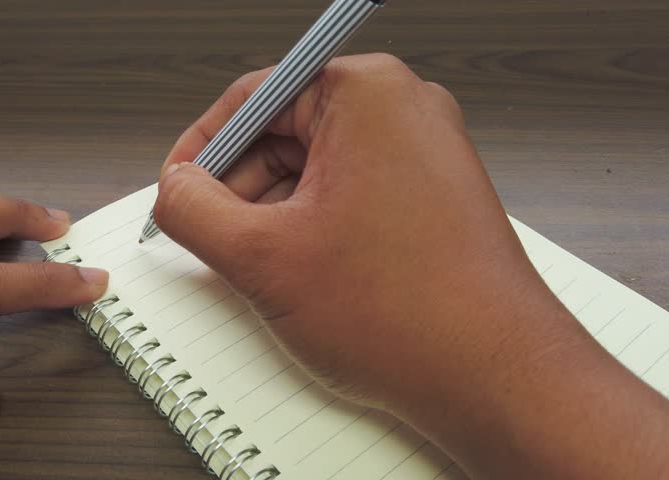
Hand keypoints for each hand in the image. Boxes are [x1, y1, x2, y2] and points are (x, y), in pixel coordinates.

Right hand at [151, 54, 668, 478]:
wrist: (494, 377)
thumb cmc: (409, 313)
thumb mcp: (264, 256)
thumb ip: (194, 210)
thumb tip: (173, 191)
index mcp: (367, 93)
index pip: (255, 96)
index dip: (204, 146)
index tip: (180, 185)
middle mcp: (404, 110)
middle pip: (286, 132)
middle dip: (240, 187)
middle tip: (210, 233)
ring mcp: (424, 152)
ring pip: (317, 168)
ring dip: (275, 213)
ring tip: (261, 265)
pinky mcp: (432, 194)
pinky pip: (351, 193)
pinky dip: (313, 225)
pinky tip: (301, 271)